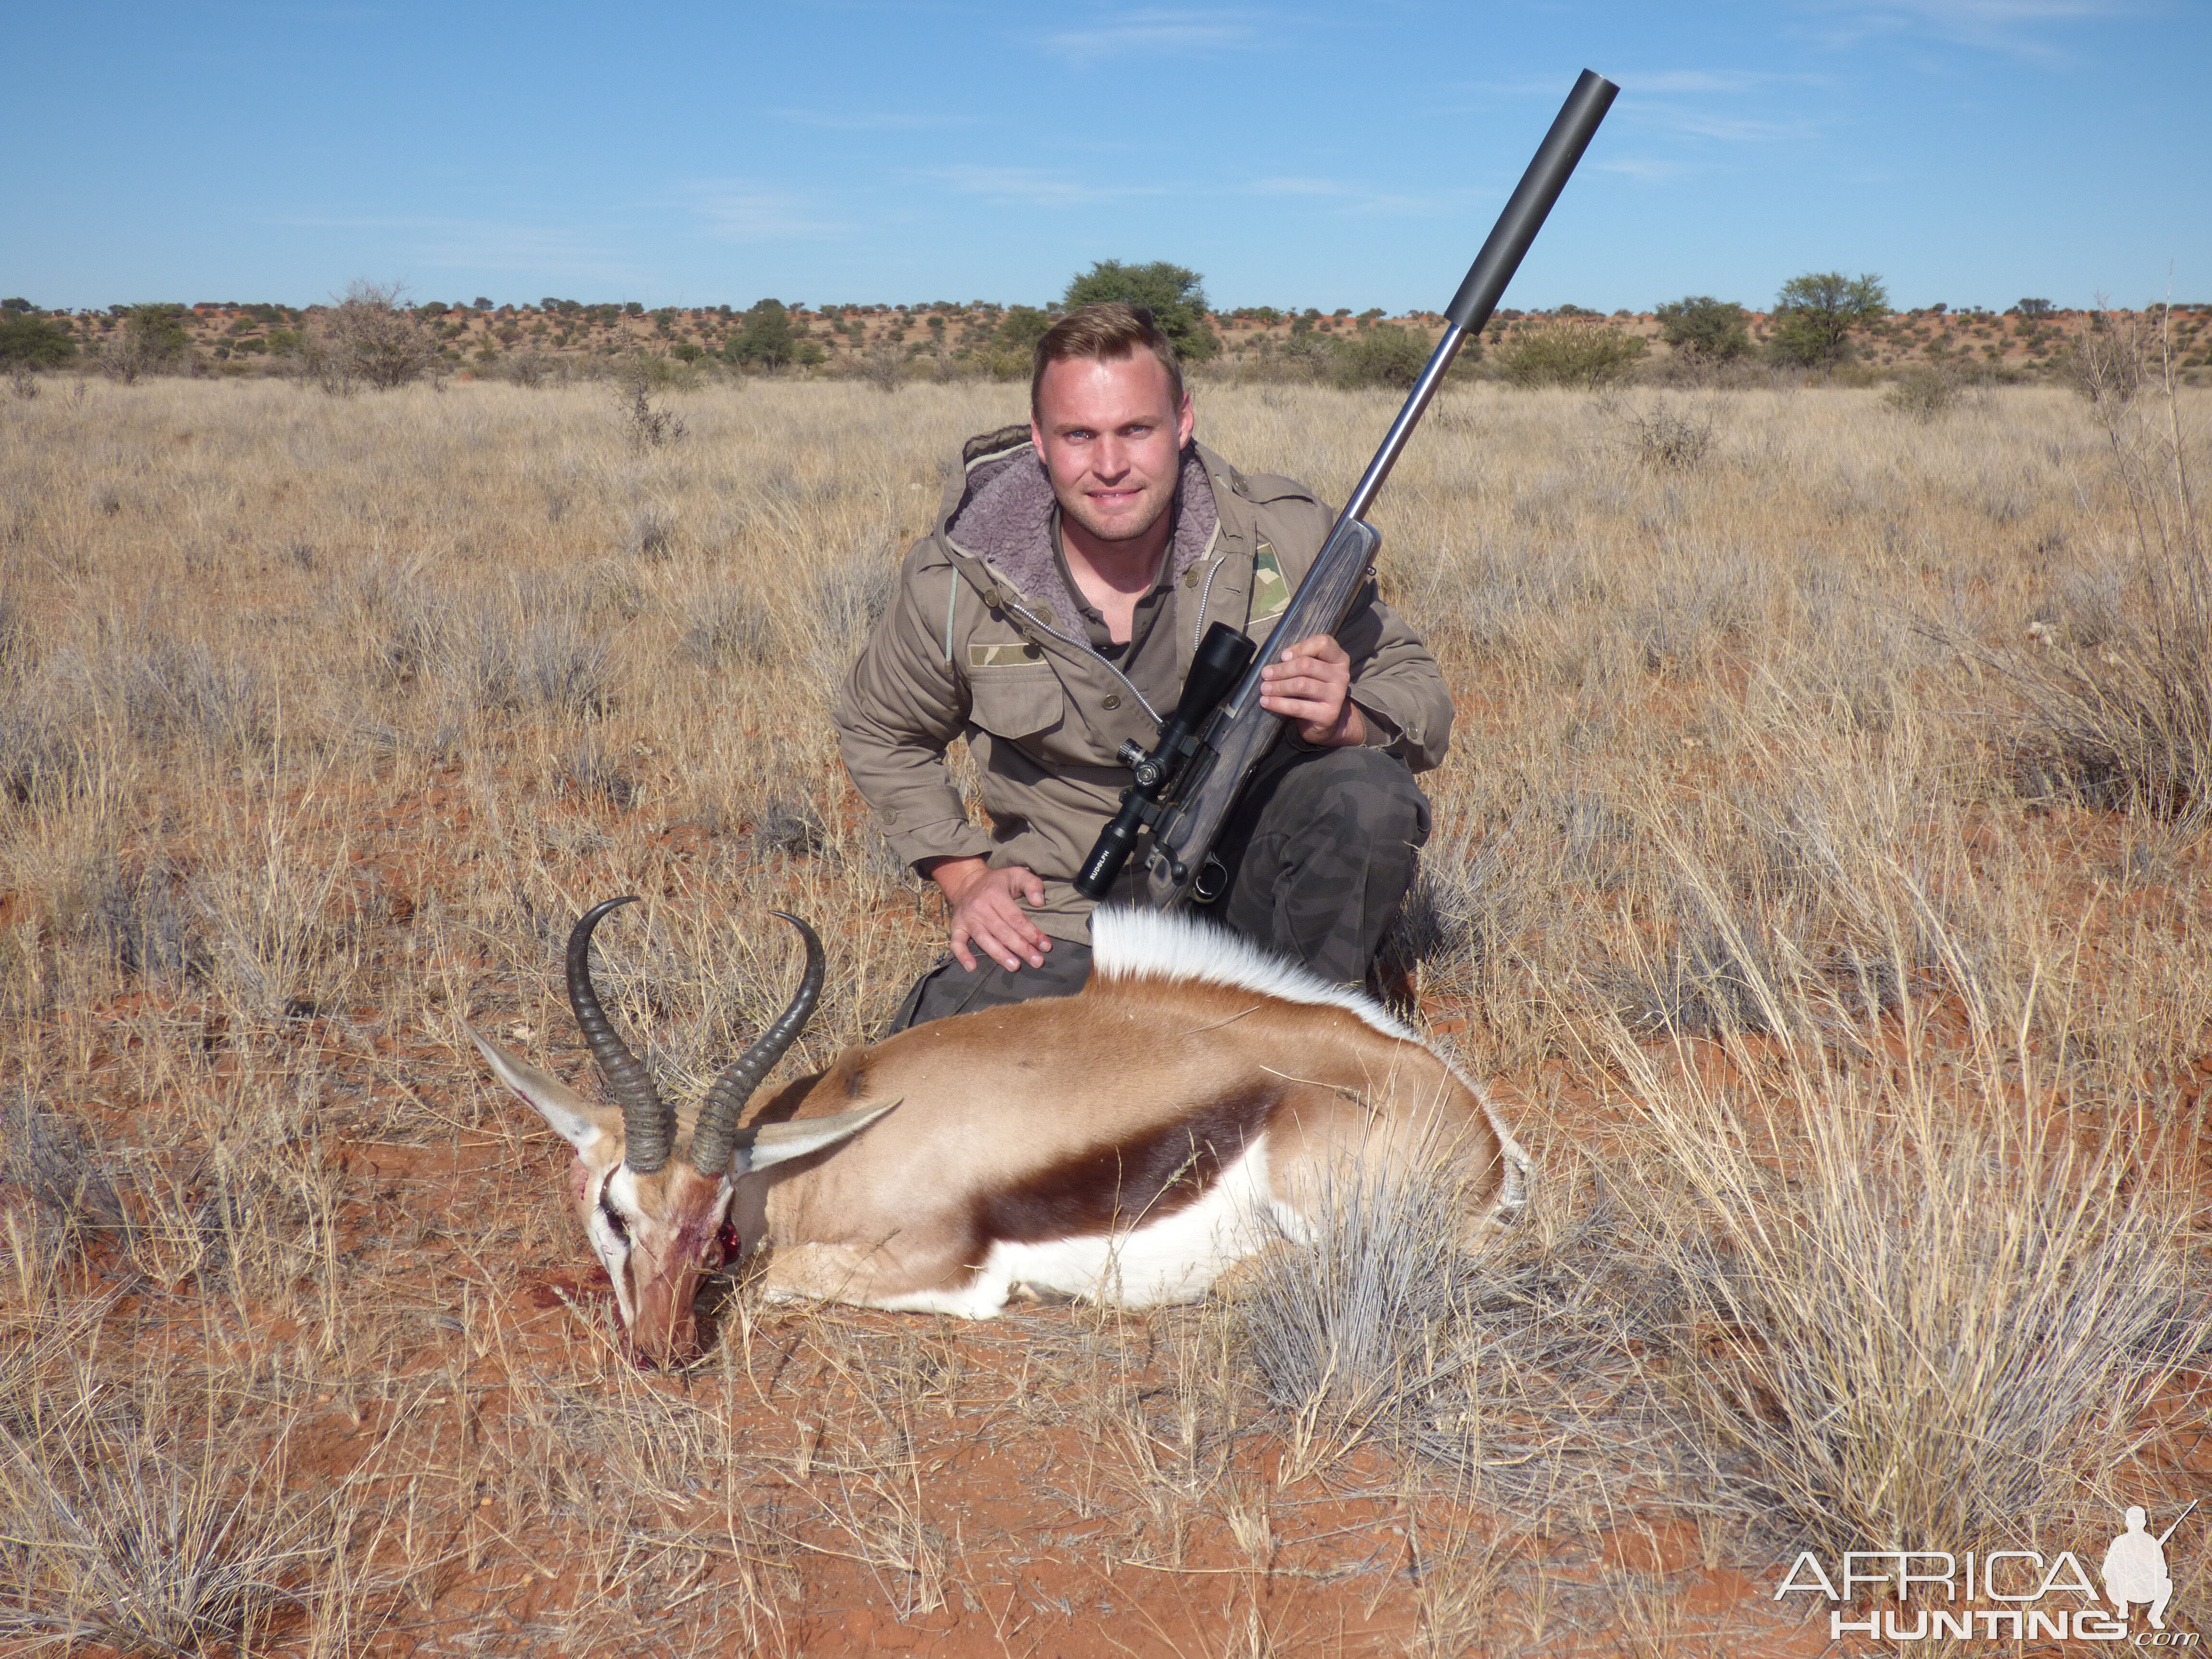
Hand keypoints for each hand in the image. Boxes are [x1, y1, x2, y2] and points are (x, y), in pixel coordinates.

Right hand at [925, 856, 1051, 972]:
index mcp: (995, 893)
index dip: (1032, 933)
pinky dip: (962, 955)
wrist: (967, 883)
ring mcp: (967, 918)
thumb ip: (1033, 884)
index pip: (1016, 917)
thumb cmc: (998, 882)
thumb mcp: (1017, 874)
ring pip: (984, 939)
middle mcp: (979, 907)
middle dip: (1021, 948)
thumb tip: (1040, 902)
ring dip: (999, 955)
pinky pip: (956, 943)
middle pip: (1002, 931)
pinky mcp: (957, 927)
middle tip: (1037, 962)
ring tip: (1014, 966)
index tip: (1046, 946)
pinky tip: (972, 968)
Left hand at [1257, 634, 1365, 746]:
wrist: (1327, 720)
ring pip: (1301, 685)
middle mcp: (1341, 675)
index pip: (1322, 643)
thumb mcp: (1312, 670)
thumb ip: (1302, 659)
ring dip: (1278, 686)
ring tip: (1264, 688)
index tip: (1283, 656)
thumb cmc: (1314, 689)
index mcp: (1339, 659)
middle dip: (1282, 669)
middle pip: (1307, 665)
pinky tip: (1266, 702)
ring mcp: (1337, 695)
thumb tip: (1285, 656)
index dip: (1300, 647)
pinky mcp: (1328, 714)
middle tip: (1265, 674)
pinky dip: (1279, 704)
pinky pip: (1298, 707)